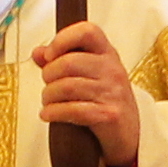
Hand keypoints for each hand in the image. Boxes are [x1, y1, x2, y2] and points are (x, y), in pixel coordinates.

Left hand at [33, 21, 143, 166]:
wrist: (129, 135)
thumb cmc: (106, 101)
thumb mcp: (89, 75)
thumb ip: (63, 60)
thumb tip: (38, 53)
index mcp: (107, 53)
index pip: (87, 31)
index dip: (63, 39)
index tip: (50, 54)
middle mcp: (112, 69)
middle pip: (69, 62)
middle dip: (49, 75)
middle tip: (48, 84)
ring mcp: (113, 92)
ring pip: (66, 87)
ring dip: (48, 96)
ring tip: (48, 102)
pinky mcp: (109, 115)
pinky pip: (72, 110)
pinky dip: (54, 112)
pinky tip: (48, 115)